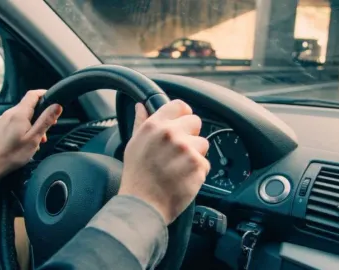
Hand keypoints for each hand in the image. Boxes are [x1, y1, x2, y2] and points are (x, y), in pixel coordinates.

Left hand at [0, 90, 62, 181]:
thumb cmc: (13, 154)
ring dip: (34, 122)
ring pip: (23, 114)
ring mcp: (4, 119)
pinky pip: (16, 121)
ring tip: (38, 138)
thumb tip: (57, 107)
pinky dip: (25, 126)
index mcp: (19, 114)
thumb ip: (46, 120)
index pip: (33, 94)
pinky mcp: (1, 126)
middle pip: (29, 105)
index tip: (53, 99)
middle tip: (49, 126)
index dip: (44, 94)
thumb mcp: (34, 138)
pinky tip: (27, 139)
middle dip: (41, 114)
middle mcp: (10, 113)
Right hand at [119, 100, 209, 223]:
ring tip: (179, 168)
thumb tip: (141, 106)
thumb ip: (141, 123)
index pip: (180, 106)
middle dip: (190, 136)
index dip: (183, 116)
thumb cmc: (137, 177)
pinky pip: (205, 164)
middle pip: (196, 122)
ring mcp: (185, 149)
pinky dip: (197, 173)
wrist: (142, 205)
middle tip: (178, 153)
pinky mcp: (197, 165)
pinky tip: (183, 179)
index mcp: (154, 126)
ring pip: (203, 144)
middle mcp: (170, 134)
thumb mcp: (134, 145)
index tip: (181, 125)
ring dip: (195, 155)